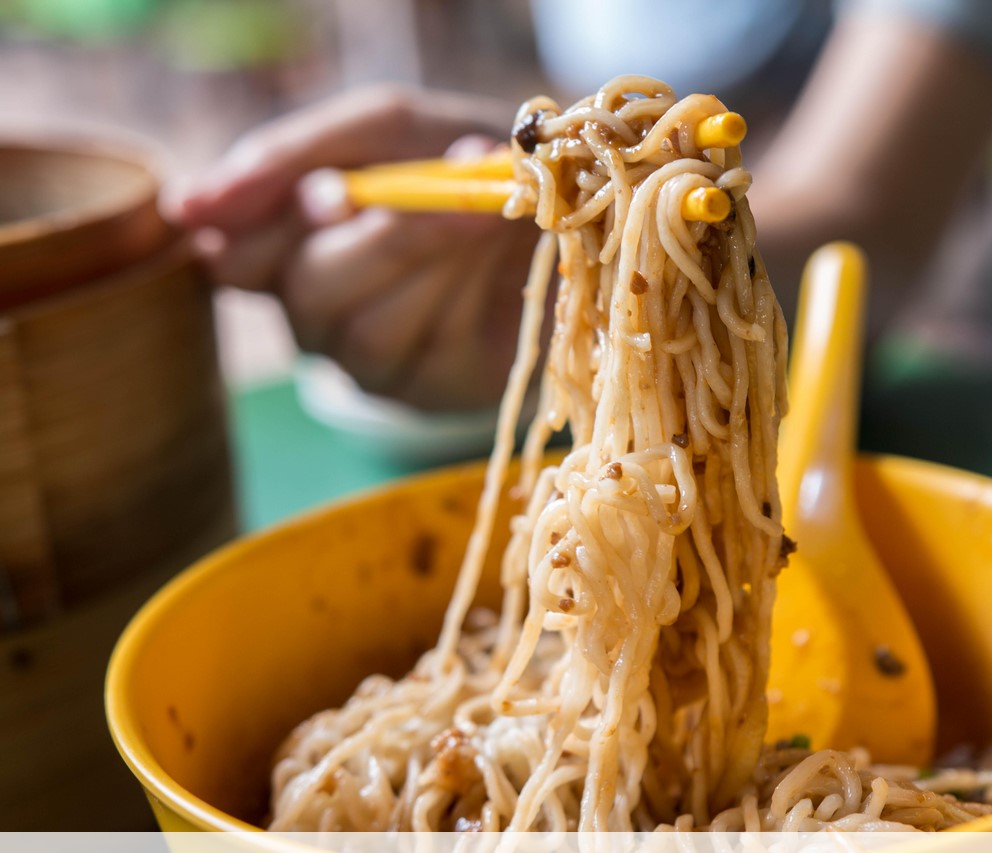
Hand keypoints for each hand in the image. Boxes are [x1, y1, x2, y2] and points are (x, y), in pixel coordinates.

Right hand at [168, 85, 541, 410]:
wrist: (567, 210)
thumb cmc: (460, 160)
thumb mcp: (389, 128)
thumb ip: (307, 149)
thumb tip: (201, 207)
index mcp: (289, 239)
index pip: (231, 251)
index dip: (250, 228)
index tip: (296, 198)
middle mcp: (315, 305)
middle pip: (302, 289)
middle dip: (372, 237)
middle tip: (421, 197)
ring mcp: (365, 355)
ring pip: (357, 326)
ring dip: (423, 256)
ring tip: (478, 214)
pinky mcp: (421, 387)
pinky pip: (415, 351)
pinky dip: (455, 289)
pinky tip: (486, 251)